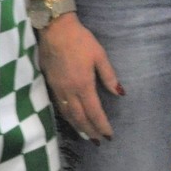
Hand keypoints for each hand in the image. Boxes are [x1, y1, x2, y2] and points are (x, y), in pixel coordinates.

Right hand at [37, 14, 121, 140]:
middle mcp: (69, 92)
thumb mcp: (99, 55)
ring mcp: (58, 89)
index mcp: (83, 85)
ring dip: (78, 127)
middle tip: (99, 141)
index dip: (102, 125)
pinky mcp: (50, 85)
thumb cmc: (80, 40)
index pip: (94, 112)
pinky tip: (71, 120)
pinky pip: (59, 107)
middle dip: (90, 131)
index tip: (109, 135)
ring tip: (86, 135)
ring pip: (68, 115)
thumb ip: (109, 76)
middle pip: (80, 118)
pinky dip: (67, 118)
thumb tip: (120, 93)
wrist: (55, 29)